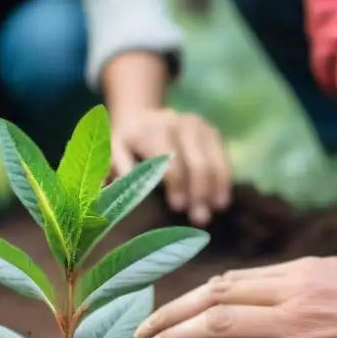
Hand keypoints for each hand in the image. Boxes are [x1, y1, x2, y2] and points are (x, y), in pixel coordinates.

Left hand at [111, 108, 230, 226]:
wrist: (141, 119)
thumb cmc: (125, 145)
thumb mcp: (112, 152)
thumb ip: (116, 168)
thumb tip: (116, 187)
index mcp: (152, 129)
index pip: (170, 160)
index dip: (176, 185)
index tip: (177, 208)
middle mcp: (178, 123)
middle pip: (196, 162)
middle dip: (199, 192)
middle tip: (199, 218)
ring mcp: (198, 126)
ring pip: (213, 160)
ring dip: (215, 188)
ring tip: (215, 211)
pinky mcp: (211, 132)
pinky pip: (223, 157)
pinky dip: (224, 180)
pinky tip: (221, 200)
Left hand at [135, 257, 336, 337]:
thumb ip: (320, 298)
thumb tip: (292, 319)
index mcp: (312, 270)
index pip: (237, 278)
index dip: (197, 295)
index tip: (175, 309)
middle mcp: (298, 290)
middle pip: (215, 294)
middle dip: (171, 313)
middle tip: (142, 331)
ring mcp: (301, 326)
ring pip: (216, 325)